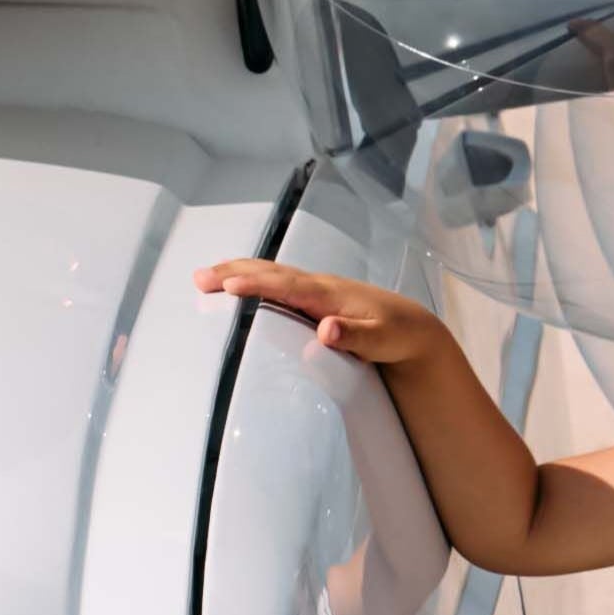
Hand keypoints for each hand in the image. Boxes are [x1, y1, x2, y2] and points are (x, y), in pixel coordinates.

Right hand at [194, 258, 444, 369]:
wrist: (413, 328)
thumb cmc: (396, 335)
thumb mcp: (381, 341)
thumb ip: (355, 336)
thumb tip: (326, 330)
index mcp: (329, 294)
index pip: (287, 286)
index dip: (258, 286)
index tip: (229, 287)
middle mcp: (318, 286)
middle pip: (271, 274)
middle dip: (235, 273)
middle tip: (200, 278)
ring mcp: (314, 289)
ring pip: (270, 275)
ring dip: (237, 273)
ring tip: (204, 278)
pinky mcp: (313, 297)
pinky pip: (276, 283)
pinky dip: (252, 280)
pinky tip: (236, 286)